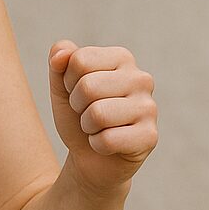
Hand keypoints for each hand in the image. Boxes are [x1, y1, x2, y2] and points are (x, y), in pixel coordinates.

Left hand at [48, 40, 157, 196]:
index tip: (78, 92)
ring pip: (97, 113)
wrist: (90, 156)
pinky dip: (97, 145)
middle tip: (87, 113)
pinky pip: (107, 139)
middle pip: (87, 86)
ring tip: (98, 127)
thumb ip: (58, 62)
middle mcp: (141, 78)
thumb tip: (59, 54)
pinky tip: (109, 143)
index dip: (68, 81)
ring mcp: (149, 108)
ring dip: (87, 126)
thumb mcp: (61, 86)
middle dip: (77, 105)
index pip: (79, 59)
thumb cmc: (78, 114)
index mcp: (122, 58)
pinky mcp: (150, 136)